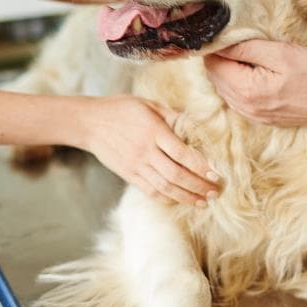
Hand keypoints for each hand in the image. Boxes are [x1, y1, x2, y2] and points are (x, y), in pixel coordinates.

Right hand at [76, 96, 219, 205]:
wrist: (89, 123)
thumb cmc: (122, 109)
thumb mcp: (149, 104)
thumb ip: (173, 116)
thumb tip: (197, 125)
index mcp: (153, 131)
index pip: (182, 154)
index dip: (201, 166)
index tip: (216, 174)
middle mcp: (145, 151)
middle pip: (176, 175)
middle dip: (198, 186)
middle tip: (215, 192)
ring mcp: (135, 166)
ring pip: (164, 187)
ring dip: (186, 197)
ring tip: (203, 202)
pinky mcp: (128, 175)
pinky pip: (150, 191)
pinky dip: (167, 198)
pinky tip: (180, 200)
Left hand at [203, 39, 306, 127]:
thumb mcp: (280, 53)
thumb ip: (247, 48)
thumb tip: (221, 44)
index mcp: (246, 90)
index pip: (213, 65)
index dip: (217, 47)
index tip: (227, 35)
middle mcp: (244, 107)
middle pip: (215, 77)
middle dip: (221, 58)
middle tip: (237, 41)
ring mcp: (251, 115)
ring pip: (224, 89)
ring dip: (229, 71)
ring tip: (246, 55)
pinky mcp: (259, 118)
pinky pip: (236, 99)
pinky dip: (237, 84)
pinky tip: (252, 73)